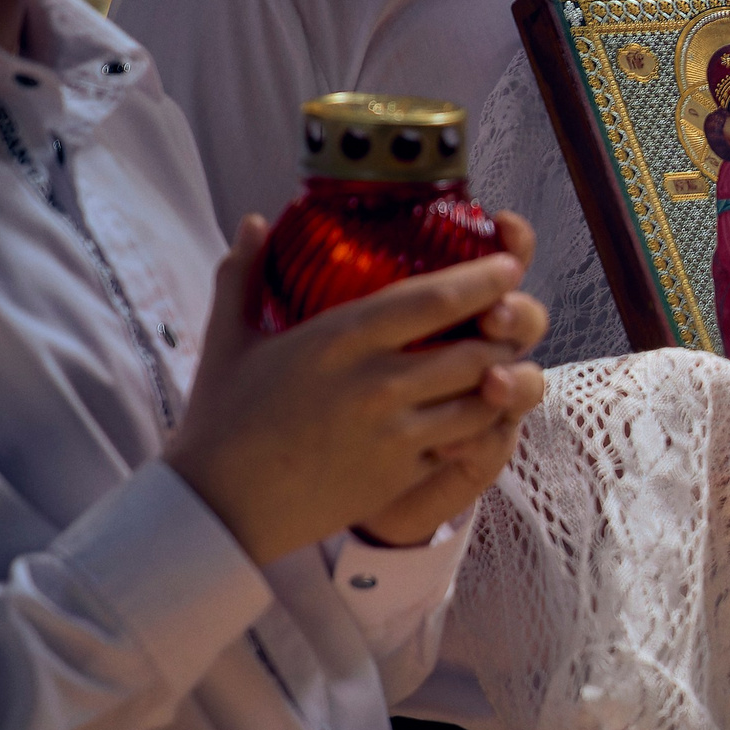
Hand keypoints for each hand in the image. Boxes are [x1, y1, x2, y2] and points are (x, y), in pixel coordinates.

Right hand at [166, 215, 545, 566]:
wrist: (218, 507)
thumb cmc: (221, 419)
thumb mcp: (228, 339)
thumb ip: (244, 274)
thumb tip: (255, 222)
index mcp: (340, 339)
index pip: (435, 299)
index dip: (484, 279)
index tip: (508, 266)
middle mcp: (378, 384)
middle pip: (475, 349)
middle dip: (505, 332)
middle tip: (511, 317)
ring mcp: (396, 435)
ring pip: (482, 400)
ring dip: (500, 380)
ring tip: (501, 363)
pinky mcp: (401, 476)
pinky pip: (463, 446)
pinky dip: (479, 427)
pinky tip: (476, 414)